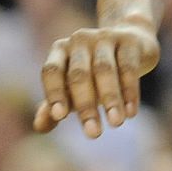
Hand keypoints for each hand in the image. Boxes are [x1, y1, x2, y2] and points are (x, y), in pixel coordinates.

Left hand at [35, 16, 160, 137]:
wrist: (131, 44)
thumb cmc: (94, 73)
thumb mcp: (72, 89)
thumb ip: (54, 106)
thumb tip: (40, 126)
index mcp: (60, 50)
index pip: (52, 71)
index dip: (54, 93)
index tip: (60, 117)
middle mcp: (80, 40)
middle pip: (79, 74)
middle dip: (86, 105)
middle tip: (94, 134)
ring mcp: (105, 37)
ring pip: (104, 70)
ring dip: (110, 99)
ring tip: (116, 123)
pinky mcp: (129, 40)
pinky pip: (128, 67)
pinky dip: (129, 92)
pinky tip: (131, 113)